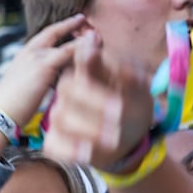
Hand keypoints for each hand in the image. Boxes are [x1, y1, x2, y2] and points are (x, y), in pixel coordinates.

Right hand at [0, 11, 84, 123]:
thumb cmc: (11, 106)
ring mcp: (36, 56)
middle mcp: (29, 51)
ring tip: (97, 35)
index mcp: (24, 55)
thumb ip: (39, 78)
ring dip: (82, 38)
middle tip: (84, 19)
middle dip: (71, 23)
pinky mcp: (44, 66)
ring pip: (65, 42)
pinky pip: (69, 52)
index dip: (60, 30)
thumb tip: (49, 82)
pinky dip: (83, 48)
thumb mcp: (24, 86)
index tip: (72, 26)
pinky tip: (94, 47)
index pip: (44, 37)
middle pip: (54, 31)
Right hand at [42, 29, 154, 169]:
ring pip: (62, 117)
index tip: (109, 73)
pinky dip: (71, 150)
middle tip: (121, 113)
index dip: (90, 61)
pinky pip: (55, 144)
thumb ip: (116, 67)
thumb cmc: (133, 105)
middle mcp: (69, 90)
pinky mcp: (56, 139)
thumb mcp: (137, 87)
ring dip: (89, 128)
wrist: (130, 137)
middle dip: (96, 102)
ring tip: (115, 139)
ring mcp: (60, 114)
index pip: (82, 60)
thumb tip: (90, 40)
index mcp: (88, 71)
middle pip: (69, 89)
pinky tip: (90, 153)